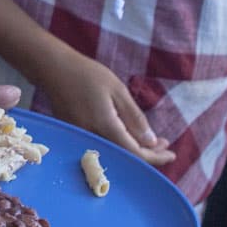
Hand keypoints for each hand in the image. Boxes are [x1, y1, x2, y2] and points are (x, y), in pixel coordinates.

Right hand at [25, 48, 171, 162]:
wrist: (54, 69)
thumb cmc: (88, 75)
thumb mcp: (118, 91)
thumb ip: (135, 118)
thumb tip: (151, 142)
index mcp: (106, 126)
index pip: (135, 153)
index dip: (156, 157)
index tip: (172, 153)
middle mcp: (93, 138)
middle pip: (126, 157)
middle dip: (148, 153)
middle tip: (163, 143)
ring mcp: (82, 138)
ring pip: (114, 153)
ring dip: (134, 149)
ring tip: (151, 140)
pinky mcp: (77, 135)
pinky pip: (103, 146)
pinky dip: (119, 144)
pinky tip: (129, 135)